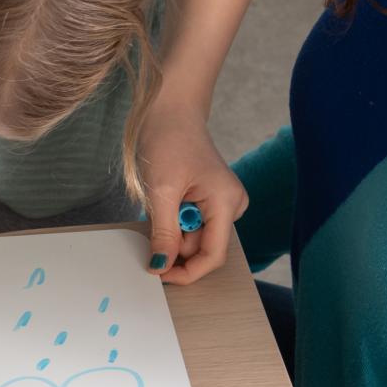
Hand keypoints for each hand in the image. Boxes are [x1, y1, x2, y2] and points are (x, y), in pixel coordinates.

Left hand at [137, 101, 247, 285]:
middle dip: (175, 245)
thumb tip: (160, 267)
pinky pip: (193, 225)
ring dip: (173, 232)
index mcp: (226, 202)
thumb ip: (164, 233)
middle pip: (203, 247)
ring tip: (161, 203)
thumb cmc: (168, 141)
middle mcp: (232, 204)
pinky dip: (175, 222)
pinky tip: (168, 202)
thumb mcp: (161, 192)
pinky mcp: (212, 199)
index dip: (187, 272)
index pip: (213, 255)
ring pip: (195, 238)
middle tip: (153, 224)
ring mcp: (224, 202)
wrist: (170, 112)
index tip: (159, 275)